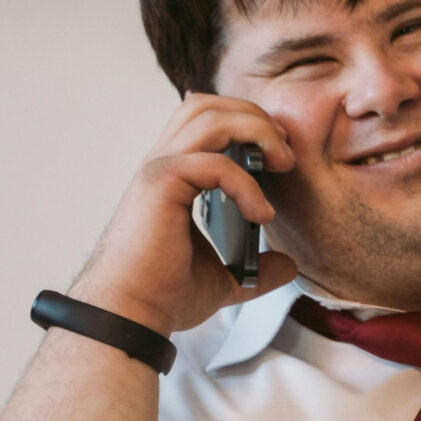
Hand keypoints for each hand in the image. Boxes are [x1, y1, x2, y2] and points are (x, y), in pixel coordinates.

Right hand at [67, 95, 301, 334]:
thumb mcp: (225, 279)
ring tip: (282, 164)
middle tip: (286, 153)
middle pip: (207, 104)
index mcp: (175, 176)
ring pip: (209, 116)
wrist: (133, 317)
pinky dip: (246, 183)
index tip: (282, 157)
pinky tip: (262, 214)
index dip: (248, 124)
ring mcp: (158, 170)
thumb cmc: (163, 296)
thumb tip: (288, 266)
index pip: (207, 121)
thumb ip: (256, 269)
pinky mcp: (159, 184)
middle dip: (255, 116)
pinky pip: (214, 163)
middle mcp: (163, 164)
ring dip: (256, 131)